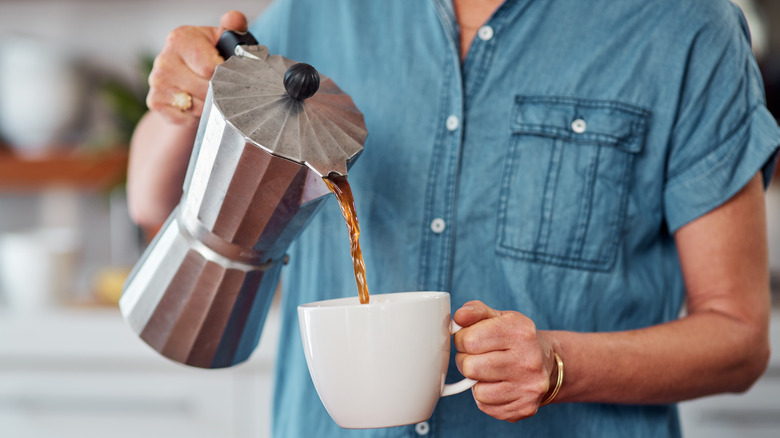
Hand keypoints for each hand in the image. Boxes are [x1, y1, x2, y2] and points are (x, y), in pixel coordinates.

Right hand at [146, 11, 247, 124]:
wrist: (187, 76)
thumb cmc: (209, 55)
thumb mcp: (223, 38)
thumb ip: (233, 27)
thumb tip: (234, 19)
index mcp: (180, 38)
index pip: (211, 68)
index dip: (225, 75)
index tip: (227, 71)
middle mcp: (164, 59)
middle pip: (205, 89)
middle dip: (219, 92)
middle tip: (221, 85)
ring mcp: (157, 81)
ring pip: (198, 106)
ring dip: (209, 105)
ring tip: (208, 92)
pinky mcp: (155, 102)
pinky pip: (186, 118)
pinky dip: (195, 116)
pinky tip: (196, 102)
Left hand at [454, 300, 556, 421]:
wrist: (547, 363)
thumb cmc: (516, 337)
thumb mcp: (499, 316)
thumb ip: (476, 311)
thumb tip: (459, 317)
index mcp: (520, 332)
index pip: (470, 340)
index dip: (462, 340)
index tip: (468, 340)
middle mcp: (528, 360)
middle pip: (470, 367)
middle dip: (466, 361)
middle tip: (476, 357)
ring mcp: (528, 387)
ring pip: (477, 391)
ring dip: (476, 381)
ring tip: (487, 371)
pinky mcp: (525, 407)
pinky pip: (486, 406)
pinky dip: (485, 397)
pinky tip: (497, 385)